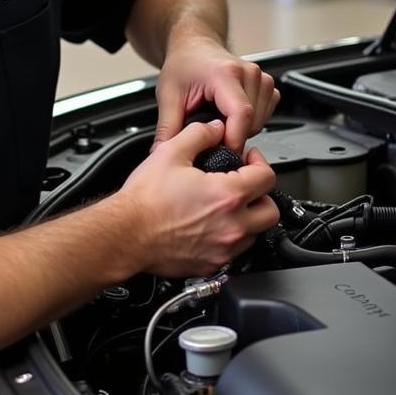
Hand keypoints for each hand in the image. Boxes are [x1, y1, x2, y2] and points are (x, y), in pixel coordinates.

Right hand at [118, 120, 278, 276]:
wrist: (124, 235)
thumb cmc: (144, 201)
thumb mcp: (171, 152)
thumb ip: (199, 134)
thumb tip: (214, 129)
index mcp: (227, 196)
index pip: (267, 177)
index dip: (259, 162)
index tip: (248, 160)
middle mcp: (231, 226)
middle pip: (270, 212)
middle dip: (262, 195)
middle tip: (246, 184)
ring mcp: (223, 249)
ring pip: (255, 234)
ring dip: (248, 218)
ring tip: (229, 206)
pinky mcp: (211, 265)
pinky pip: (234, 252)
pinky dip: (231, 238)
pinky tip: (213, 226)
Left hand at [153, 35, 279, 152]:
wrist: (194, 46)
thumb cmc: (184, 64)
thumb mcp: (168, 95)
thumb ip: (168, 128)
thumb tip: (163, 153)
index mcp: (225, 73)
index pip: (241, 114)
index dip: (232, 140)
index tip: (219, 152)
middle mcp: (248, 73)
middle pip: (252, 123)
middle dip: (232, 137)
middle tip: (210, 132)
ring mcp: (260, 78)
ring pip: (260, 122)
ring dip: (241, 130)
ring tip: (219, 119)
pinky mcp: (267, 85)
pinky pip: (266, 115)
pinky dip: (251, 122)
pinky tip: (231, 114)